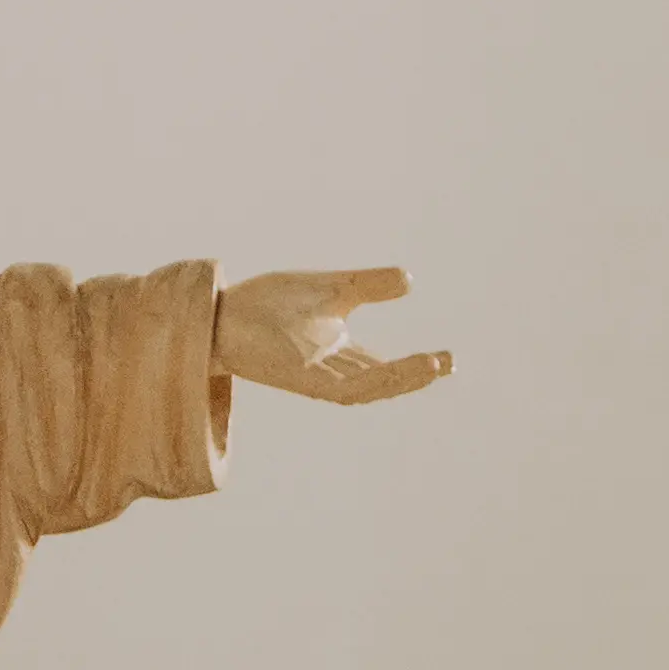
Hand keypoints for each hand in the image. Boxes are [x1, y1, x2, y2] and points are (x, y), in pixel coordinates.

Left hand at [213, 265, 450, 406]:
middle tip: (448, 363)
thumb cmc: (266, 304)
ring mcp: (317, 376)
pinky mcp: (301, 379)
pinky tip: (393, 371)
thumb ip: (367, 285)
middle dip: (416, 375)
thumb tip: (408, 281)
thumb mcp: (331, 288)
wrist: (220, 314)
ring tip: (432, 366)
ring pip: (369, 388)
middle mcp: (331, 368)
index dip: (414, 364)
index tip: (446, 358)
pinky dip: (372, 381)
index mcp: (338, 350)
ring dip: (401, 380)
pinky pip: (344, 388)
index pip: (384, 364)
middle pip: (382, 380)